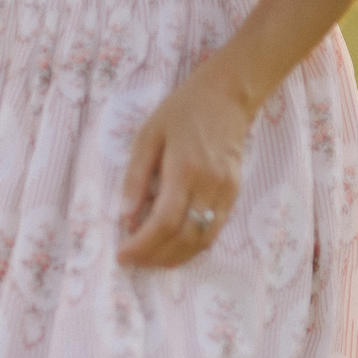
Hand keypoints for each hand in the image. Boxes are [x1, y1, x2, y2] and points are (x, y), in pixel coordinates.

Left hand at [117, 61, 255, 268]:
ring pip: (203, 239)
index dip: (143, 245)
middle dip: (155, 256)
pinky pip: (215, 230)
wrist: (227, 94)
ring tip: (149, 261)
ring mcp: (227, 190)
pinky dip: (193, 246)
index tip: (122, 255)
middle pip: (184, 237)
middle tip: (132, 262)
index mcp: (185, 169)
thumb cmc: (181, 112)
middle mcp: (210, 184)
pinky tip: (174, 249)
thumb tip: (125, 217)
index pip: (165, 222)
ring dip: (175, 257)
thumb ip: (135, 178)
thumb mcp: (147, 137)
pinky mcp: (234, 192)